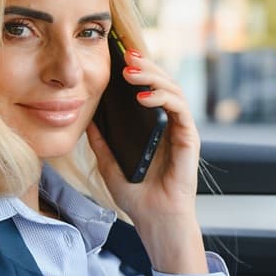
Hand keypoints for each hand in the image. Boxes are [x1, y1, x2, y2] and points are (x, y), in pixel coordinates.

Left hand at [87, 49, 205, 273]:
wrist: (154, 219)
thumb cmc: (136, 195)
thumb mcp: (108, 162)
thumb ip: (101, 140)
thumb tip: (86, 117)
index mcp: (153, 127)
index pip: (148, 89)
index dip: (138, 71)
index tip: (120, 57)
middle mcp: (169, 124)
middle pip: (162, 83)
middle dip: (145, 66)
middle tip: (126, 56)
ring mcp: (181, 130)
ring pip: (173, 90)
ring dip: (153, 76)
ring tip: (131, 72)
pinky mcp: (189, 139)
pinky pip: (179, 110)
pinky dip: (163, 98)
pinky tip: (143, 97)